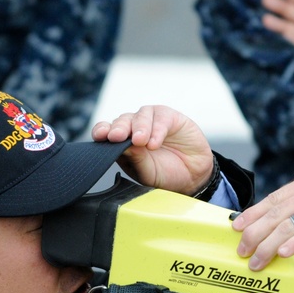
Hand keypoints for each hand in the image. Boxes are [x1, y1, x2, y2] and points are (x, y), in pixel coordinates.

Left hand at [91, 105, 213, 193]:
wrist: (193, 176)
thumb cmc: (166, 174)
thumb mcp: (146, 172)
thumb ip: (135, 158)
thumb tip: (123, 144)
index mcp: (123, 142)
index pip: (107, 131)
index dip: (102, 130)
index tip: (100, 136)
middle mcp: (135, 128)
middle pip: (122, 121)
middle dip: (119, 128)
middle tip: (117, 137)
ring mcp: (152, 121)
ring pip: (140, 116)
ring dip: (139, 128)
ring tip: (140, 142)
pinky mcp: (170, 117)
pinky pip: (161, 118)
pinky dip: (157, 130)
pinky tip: (155, 143)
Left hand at [230, 167, 293, 270]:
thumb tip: (279, 224)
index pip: (274, 198)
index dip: (253, 214)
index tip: (237, 227)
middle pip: (275, 212)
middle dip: (254, 233)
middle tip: (242, 250)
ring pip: (285, 224)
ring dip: (266, 246)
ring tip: (256, 261)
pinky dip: (292, 244)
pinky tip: (281, 254)